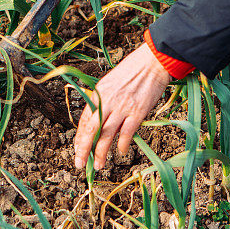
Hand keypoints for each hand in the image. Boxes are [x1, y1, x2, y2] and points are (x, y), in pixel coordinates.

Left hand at [74, 43, 172, 170]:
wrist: (152, 63)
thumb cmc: (133, 71)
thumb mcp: (110, 82)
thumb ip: (103, 100)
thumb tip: (98, 119)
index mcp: (99, 93)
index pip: (84, 120)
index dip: (79, 137)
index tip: (77, 150)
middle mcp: (107, 101)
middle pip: (91, 130)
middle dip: (83, 149)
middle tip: (80, 164)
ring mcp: (122, 108)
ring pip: (106, 135)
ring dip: (101, 153)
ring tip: (99, 165)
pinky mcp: (137, 112)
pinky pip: (126, 134)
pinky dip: (121, 145)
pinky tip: (119, 152)